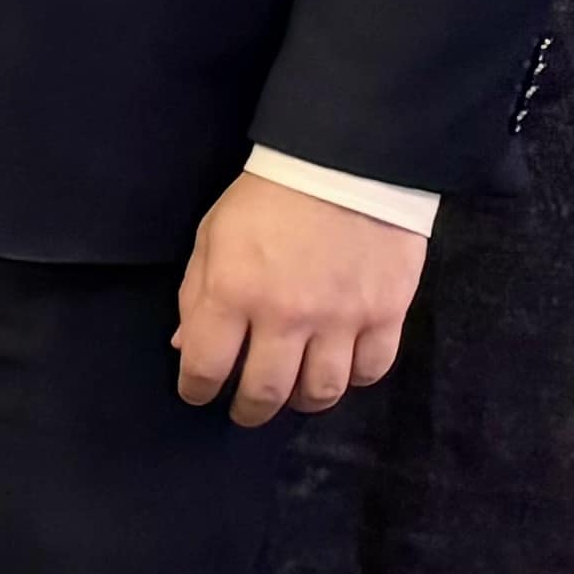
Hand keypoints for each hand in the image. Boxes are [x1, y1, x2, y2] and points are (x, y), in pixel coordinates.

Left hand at [173, 169, 426, 422]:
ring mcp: (341, 318)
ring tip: (292, 394)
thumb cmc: (267, 198)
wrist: (345, 163)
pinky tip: (339, 370)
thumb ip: (197, 296)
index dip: (196, 389)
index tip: (198, 393)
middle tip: (245, 410)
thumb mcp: (212, 237)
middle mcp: (286, 316)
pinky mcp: (386, 313)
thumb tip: (187, 348)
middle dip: (248, 410)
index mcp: (234, 293)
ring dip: (301, 402)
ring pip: (322, 391)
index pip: (207, 367)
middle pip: (266, 392)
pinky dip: (353, 379)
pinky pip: (371, 370)